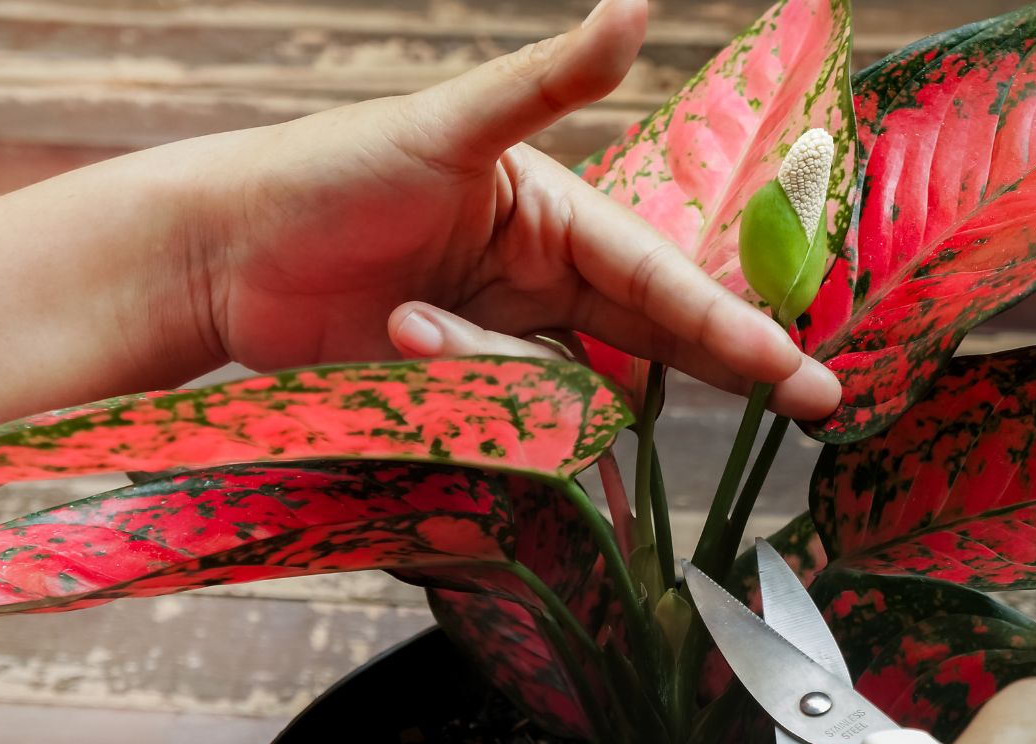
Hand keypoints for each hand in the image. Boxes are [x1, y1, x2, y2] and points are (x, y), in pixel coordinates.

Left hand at [175, 0, 837, 418]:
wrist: (221, 253)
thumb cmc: (332, 171)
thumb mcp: (447, 124)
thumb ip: (546, 81)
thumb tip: (635, 3)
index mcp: (557, 215)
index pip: (665, 277)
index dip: (734, 325)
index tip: (799, 370)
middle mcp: (546, 276)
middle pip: (657, 335)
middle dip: (730, 367)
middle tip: (814, 404)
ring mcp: (508, 332)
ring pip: (579, 384)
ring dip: (528, 380)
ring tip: (417, 336)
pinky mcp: (463, 379)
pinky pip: (518, 411)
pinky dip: (503, 407)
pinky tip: (438, 372)